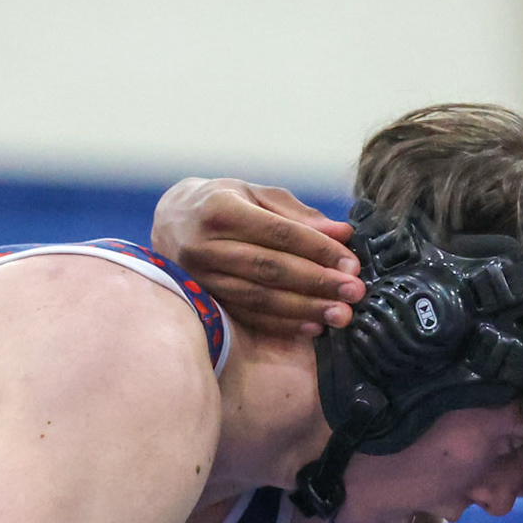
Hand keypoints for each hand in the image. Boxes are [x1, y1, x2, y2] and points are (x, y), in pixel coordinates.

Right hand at [150, 177, 364, 335]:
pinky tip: (311, 328)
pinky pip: (248, 316)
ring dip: (304, 309)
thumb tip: (342, 232)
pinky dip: (282, 325)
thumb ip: (297, 214)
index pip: (278, 233)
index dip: (318, 250)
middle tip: (354, 293)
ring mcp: (201, 278)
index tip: (351, 264)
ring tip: (339, 315)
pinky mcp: (204, 301)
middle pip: (271, 269)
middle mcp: (206, 245)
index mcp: (220, 209)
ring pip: (260, 298)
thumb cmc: (219, 203)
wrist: (168, 223)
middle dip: (318, 282)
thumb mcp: (254, 194)